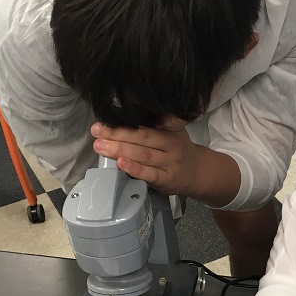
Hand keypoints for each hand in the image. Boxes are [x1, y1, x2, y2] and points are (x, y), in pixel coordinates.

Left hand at [90, 121, 238, 205]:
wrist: (198, 173)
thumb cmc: (177, 149)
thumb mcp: (171, 132)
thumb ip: (152, 125)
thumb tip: (117, 116)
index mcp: (171, 128)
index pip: (149, 121)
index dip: (127, 118)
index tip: (108, 115)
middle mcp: (172, 144)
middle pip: (142, 137)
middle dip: (117, 134)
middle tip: (97, 131)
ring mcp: (170, 162)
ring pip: (143, 154)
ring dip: (120, 150)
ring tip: (101, 147)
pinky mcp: (167, 179)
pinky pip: (150, 174)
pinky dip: (135, 168)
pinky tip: (121, 164)